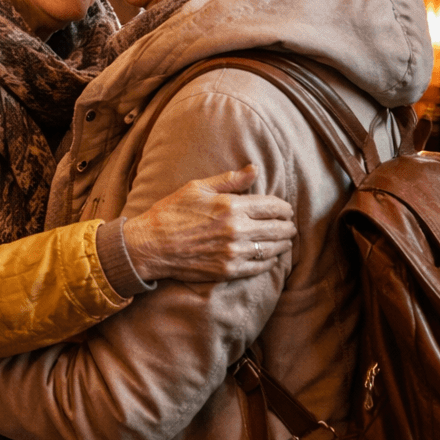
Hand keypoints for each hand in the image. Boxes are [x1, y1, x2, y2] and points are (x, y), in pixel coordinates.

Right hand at [122, 164, 297, 282]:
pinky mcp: (228, 270)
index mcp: (232, 207)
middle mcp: (237, 230)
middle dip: (288, 226)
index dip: (284, 208)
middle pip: (278, 229)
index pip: (274, 207)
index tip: (286, 210)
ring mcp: (234, 252)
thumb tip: (255, 169)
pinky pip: (260, 267)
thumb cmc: (171, 213)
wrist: (150, 245)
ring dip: (282, 244)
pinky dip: (269, 261)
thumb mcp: (197, 188)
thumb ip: (229, 180)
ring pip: (273, 249)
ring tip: (283, 240)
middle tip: (289, 226)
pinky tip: (269, 256)